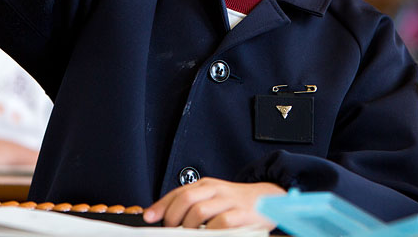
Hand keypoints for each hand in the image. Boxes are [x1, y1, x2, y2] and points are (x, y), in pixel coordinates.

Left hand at [143, 178, 283, 228]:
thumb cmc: (237, 202)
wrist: (268, 198)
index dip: (160, 206)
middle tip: (171, 230)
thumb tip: (165, 217)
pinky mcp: (241, 215)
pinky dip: (209, 232)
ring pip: (198, 211)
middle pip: (186, 199)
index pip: (178, 192)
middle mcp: (216, 190)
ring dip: (188, 227)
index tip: (149, 217)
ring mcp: (228, 201)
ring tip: (189, 234)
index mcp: (206, 185)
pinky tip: (208, 235)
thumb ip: (192, 204)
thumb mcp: (213, 197)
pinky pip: (219, 223)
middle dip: (172, 217)